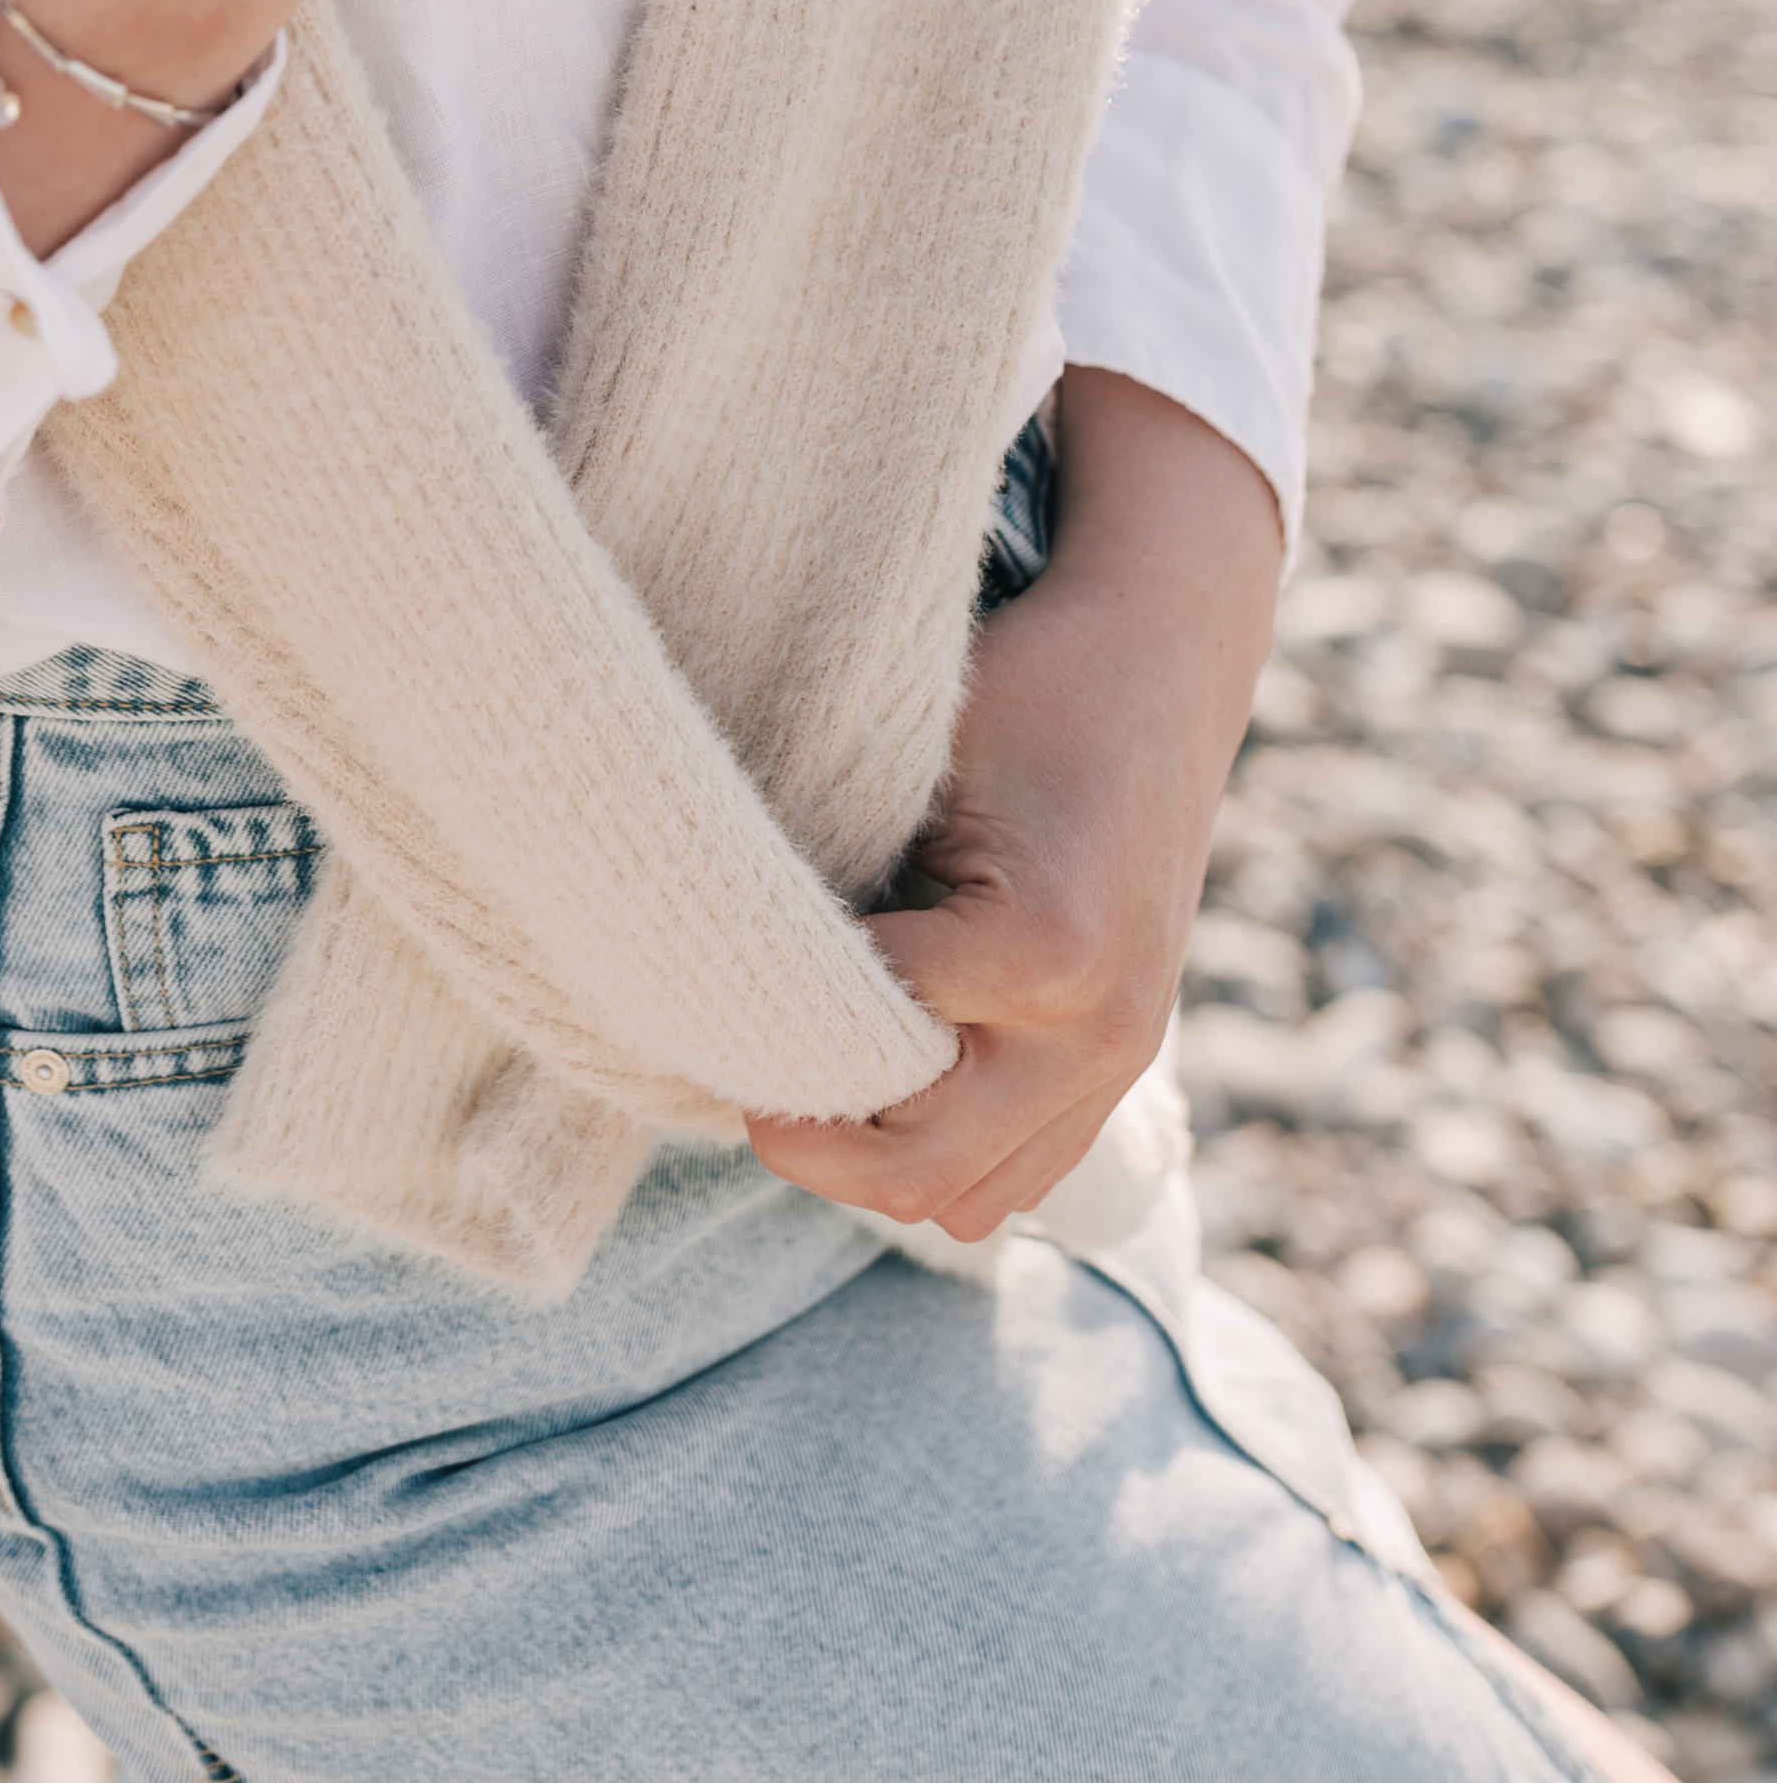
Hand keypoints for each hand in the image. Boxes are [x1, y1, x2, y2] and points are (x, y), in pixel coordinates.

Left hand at [744, 371, 1282, 1238]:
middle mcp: (1095, 1033)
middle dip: (809, 1133)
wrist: (1160, 667)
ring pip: (965, 1201)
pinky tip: (882, 1078)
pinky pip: (1017, 1178)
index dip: (775, 1014)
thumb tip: (716, 949)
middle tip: (735, 1067)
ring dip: (874, 1159)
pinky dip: (942, 1154)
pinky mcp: (1124, 1072)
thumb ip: (837, 870)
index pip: (866, 1039)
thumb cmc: (1024, 692)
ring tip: (810, 1074)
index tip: (709, 978)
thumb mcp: (915, 758)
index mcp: (1045, 950)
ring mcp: (1121, 1066)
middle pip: (914, 1167)